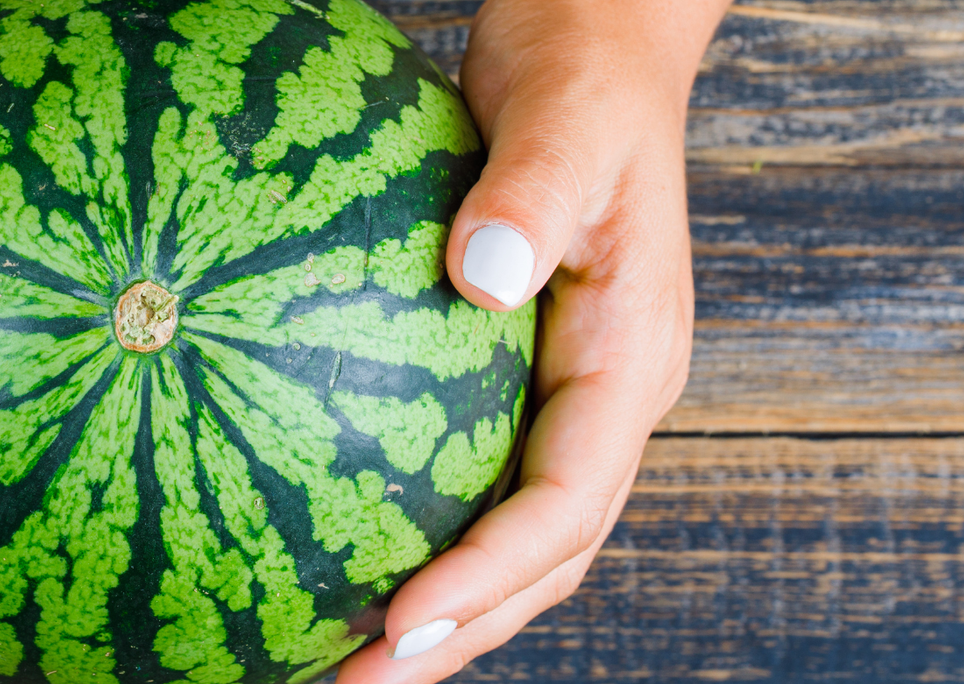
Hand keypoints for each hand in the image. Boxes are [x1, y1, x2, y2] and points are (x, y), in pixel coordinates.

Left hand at [336, 0, 719, 679]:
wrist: (595, 48)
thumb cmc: (582, 79)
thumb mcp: (563, 123)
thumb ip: (530, 194)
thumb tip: (482, 276)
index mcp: (631, 362)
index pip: (564, 506)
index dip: (486, 579)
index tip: (397, 626)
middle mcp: (606, 400)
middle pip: (543, 559)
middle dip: (460, 634)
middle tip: (357, 683)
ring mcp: (566, 396)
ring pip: (514, 536)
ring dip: (444, 607)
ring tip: (343, 656)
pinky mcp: (519, 379)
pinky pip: (474, 476)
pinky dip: (420, 528)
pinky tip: (332, 539)